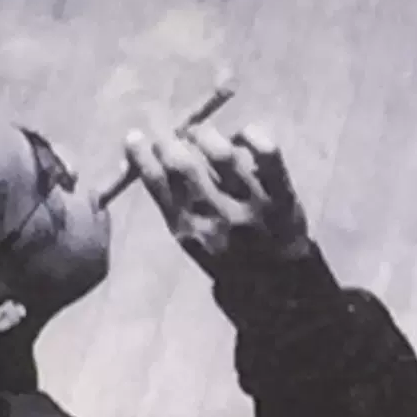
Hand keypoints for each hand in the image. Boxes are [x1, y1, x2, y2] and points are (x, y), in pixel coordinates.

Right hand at [126, 120, 310, 276]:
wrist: (277, 282)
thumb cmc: (227, 253)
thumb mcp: (191, 237)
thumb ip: (172, 203)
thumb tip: (149, 159)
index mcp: (190, 230)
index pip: (158, 185)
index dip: (141, 156)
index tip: (134, 138)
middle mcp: (218, 216)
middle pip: (184, 166)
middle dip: (169, 143)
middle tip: (170, 136)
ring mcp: (252, 204)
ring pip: (222, 155)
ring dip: (204, 135)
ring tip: (199, 134)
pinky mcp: (282, 194)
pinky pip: (267, 153)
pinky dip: (250, 135)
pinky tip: (240, 136)